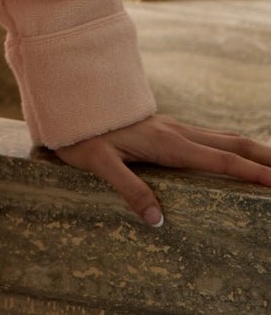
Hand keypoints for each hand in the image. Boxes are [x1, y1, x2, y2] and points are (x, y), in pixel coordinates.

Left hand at [50, 111, 270, 225]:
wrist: (69, 101)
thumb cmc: (81, 135)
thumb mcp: (98, 164)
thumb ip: (128, 188)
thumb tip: (157, 219)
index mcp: (167, 143)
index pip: (220, 159)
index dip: (252, 171)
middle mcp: (176, 132)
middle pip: (231, 143)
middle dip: (264, 156)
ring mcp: (172, 128)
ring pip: (221, 137)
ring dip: (251, 149)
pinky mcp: (165, 129)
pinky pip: (207, 137)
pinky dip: (231, 146)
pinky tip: (234, 153)